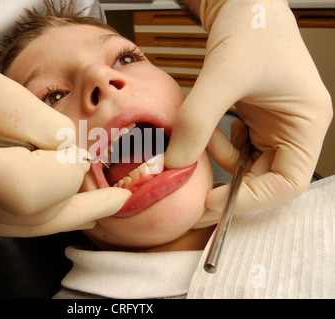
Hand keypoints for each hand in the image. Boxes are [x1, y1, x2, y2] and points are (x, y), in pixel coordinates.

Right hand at [0, 46, 130, 237]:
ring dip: (75, 211)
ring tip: (113, 203)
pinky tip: (77, 210)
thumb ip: (12, 105)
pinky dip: (49, 215)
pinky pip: (13, 228)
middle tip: (111, 186)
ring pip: (28, 228)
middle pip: (34, 214)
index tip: (69, 147)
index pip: (28, 188)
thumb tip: (61, 142)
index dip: (63, 171)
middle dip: (75, 191)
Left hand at [166, 0, 331, 218]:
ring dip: (218, 159)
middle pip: (265, 180)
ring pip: (246, 166)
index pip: (287, 183)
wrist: (243, 4)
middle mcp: (295, 130)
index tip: (212, 201)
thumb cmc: (251, 28)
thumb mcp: (223, 76)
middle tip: (194, 191)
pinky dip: (215, 144)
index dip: (250, 199)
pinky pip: (235, 147)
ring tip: (201, 134)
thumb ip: (197, 121)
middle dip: (229, 185)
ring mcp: (274, 126)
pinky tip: (209, 125)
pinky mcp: (255, 120)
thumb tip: (175, 164)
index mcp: (307, 124)